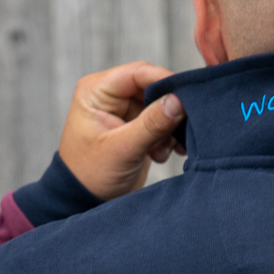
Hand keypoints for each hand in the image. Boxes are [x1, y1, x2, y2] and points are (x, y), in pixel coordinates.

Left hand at [57, 61, 186, 200]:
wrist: (86, 200)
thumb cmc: (92, 174)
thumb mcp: (123, 149)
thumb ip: (152, 124)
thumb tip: (179, 101)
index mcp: (97, 91)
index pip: (137, 73)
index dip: (164, 81)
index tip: (187, 97)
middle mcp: (110, 96)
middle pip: (152, 88)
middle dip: (168, 110)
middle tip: (179, 130)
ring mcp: (124, 111)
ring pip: (160, 106)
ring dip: (169, 128)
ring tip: (163, 150)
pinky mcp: (136, 127)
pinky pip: (161, 122)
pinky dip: (167, 137)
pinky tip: (163, 153)